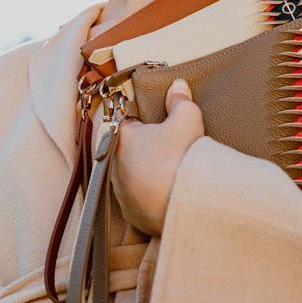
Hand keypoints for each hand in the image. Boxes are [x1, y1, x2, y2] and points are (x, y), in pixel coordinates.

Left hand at [111, 80, 204, 235]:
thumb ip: (180, 101)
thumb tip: (178, 87)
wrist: (183, 202)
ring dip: (146, 176)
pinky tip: (168, 195)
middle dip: (146, 150)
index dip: (144, 123)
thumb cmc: (179, 157)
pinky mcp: (132, 215)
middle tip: (170, 149)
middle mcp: (114, 166)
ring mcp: (121, 193)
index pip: (127, 124)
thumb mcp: (186, 119)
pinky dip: (151, 199)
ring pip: (132, 179)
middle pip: (130, 152)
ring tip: (171, 175)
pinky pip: (140, 203)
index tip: (158, 125)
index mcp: (122, 138)